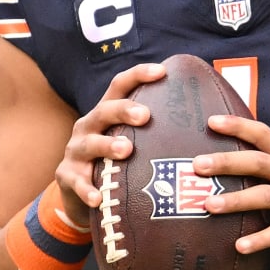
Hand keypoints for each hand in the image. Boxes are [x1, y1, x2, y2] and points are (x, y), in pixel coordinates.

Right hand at [53, 63, 165, 230]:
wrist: (77, 192)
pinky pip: (78, 182)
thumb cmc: (113, 162)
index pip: (120, 86)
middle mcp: (88, 127)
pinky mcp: (68, 176)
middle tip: (145, 116)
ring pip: (90, 144)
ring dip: (107, 145)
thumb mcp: (127, 141)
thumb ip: (153, 131)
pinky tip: (98, 198)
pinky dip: (88, 189)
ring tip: (126, 150)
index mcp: (106, 114)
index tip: (162, 71)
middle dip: (124, 110)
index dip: (138, 75)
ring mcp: (76, 151)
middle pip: (104, 111)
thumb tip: (202, 121)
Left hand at [194, 114, 269, 262]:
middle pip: (258, 162)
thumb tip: (234, 156)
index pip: (263, 134)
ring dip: (235, 201)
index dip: (237, 126)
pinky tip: (239, 246)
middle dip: (226, 162)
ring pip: (264, 196)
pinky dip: (258, 240)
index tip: (211, 121)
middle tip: (198, 165)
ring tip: (208, 206)